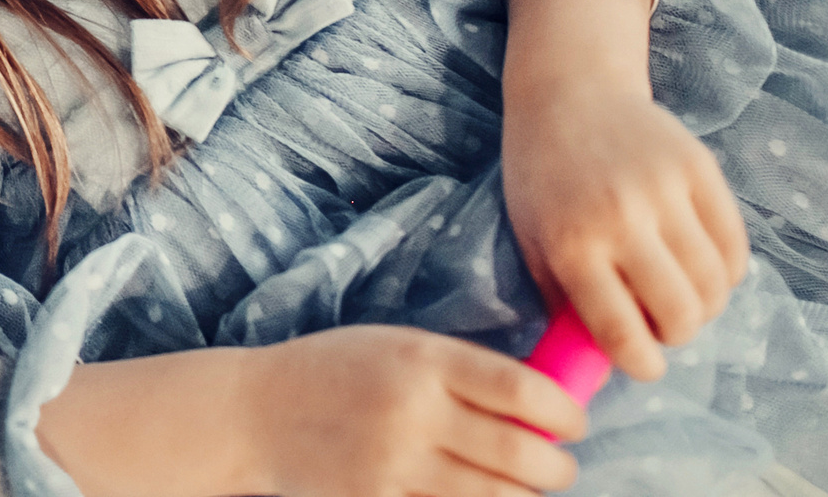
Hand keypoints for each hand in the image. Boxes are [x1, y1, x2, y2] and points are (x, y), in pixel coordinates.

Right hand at [241, 325, 586, 496]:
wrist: (254, 413)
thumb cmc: (332, 370)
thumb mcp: (395, 345)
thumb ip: (460, 368)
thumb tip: (540, 397)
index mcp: (421, 359)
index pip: (522, 391)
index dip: (565, 413)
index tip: (574, 422)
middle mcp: (414, 411)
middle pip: (521, 452)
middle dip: (557, 466)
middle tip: (559, 464)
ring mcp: (397, 464)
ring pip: (496, 495)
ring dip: (525, 494)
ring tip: (526, 484)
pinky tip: (479, 494)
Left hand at [502, 85, 750, 381]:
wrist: (570, 93)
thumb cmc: (543, 177)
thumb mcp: (533, 241)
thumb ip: (566, 304)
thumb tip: (598, 369)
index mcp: (572, 242)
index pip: (622, 332)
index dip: (641, 364)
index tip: (643, 362)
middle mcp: (620, 217)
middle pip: (681, 315)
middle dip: (676, 334)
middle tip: (660, 320)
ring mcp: (665, 190)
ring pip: (715, 286)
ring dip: (704, 305)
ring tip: (677, 290)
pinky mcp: (700, 168)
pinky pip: (735, 248)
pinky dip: (725, 272)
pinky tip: (698, 262)